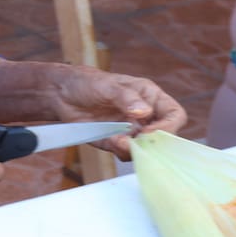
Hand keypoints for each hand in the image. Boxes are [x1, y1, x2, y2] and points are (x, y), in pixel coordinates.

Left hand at [45, 65, 186, 158]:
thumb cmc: (88, 82)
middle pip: (164, 138)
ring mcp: (131, 131)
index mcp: (150, 97)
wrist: (61, 95)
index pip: (174, 115)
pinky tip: (112, 141)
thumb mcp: (108, 86)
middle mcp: (145, 117)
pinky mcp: (116, 143)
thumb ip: (127, 98)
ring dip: (136, 150)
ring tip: (119, 141)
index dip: (169, 127)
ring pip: (146, 150)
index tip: (151, 133)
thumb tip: (144, 112)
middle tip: (136, 142)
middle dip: (152, 143)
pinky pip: (126, 154)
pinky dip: (122, 151)